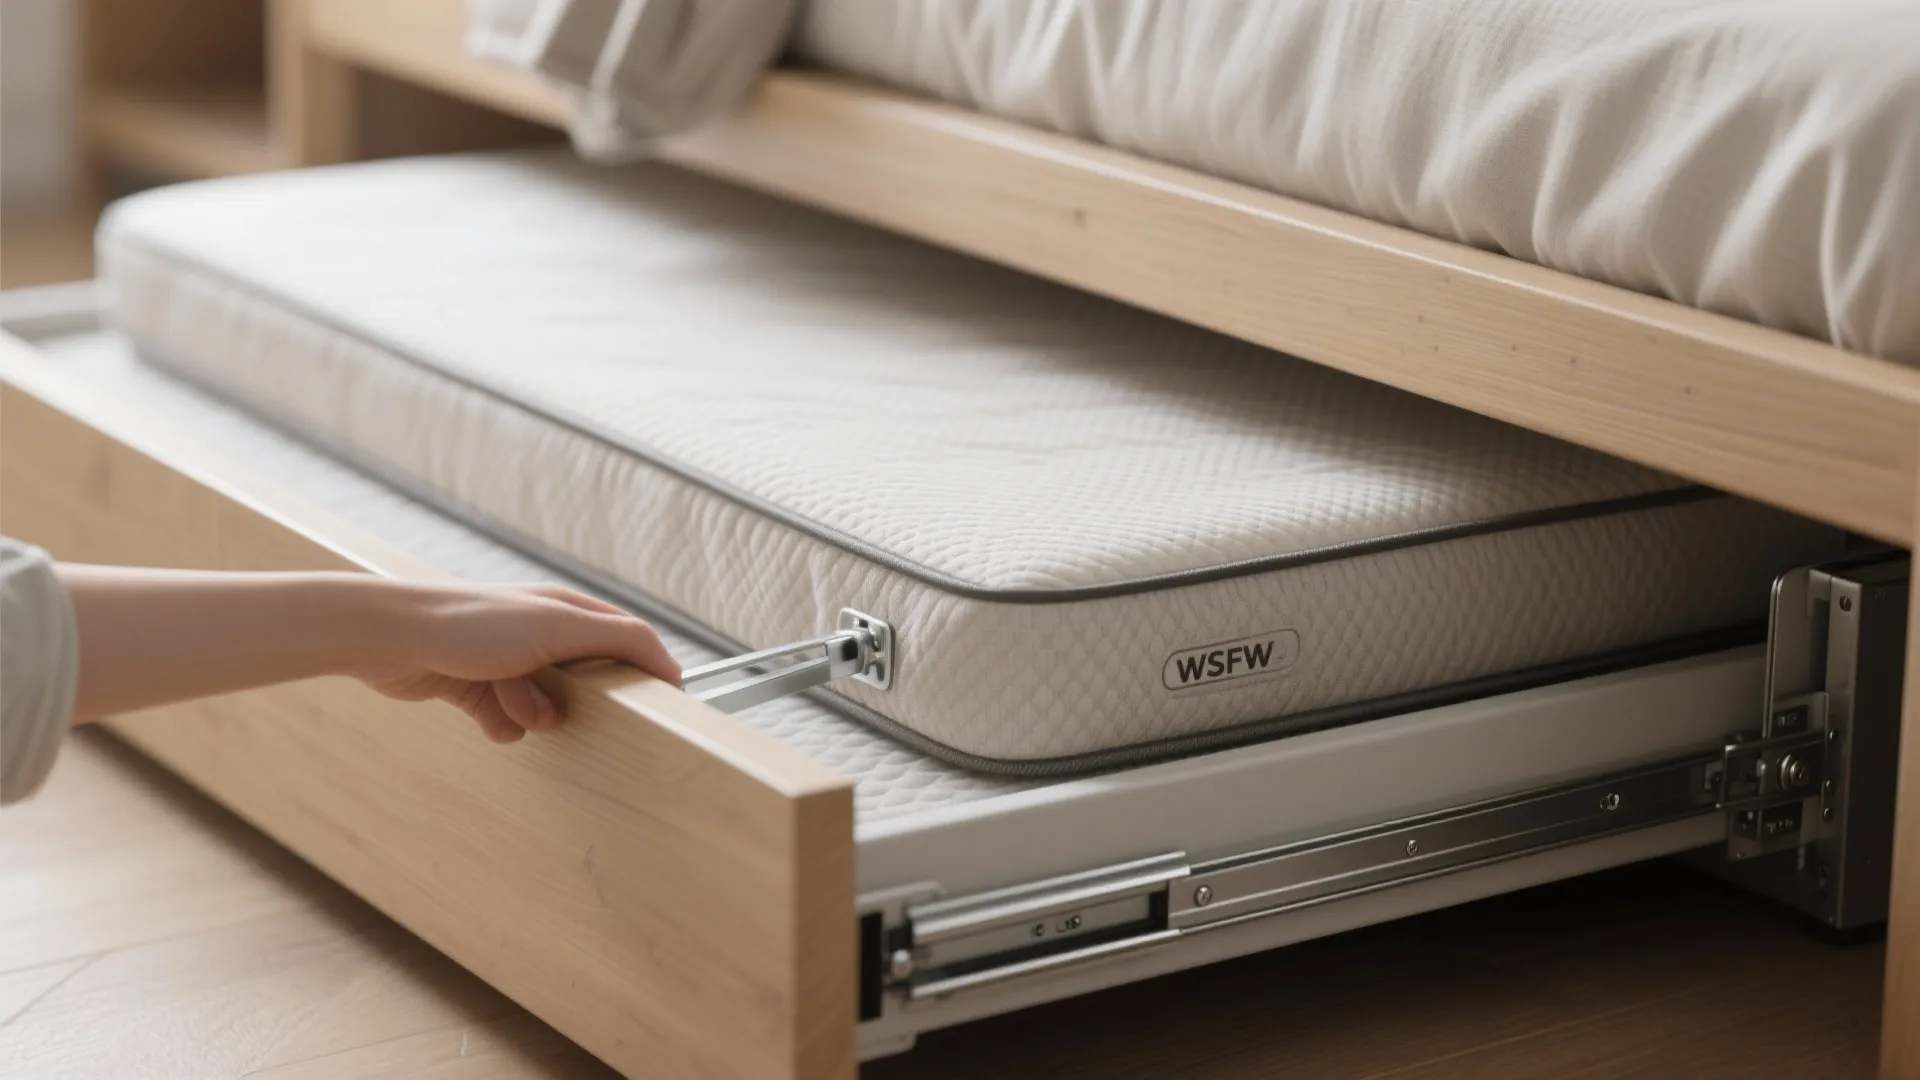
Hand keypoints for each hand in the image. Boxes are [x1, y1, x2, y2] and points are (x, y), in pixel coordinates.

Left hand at [358, 582, 680, 743]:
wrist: (391, 638)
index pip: (626, 640)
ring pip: (547, 707)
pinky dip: (502, 724)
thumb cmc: (473, 625)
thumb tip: (671, 666)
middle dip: (577, 700)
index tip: (659, 704)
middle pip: (586, 681)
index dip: (644, 671)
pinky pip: (510, 722)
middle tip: (562, 702)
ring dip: (532, 713)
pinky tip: (485, 713)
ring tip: (506, 699)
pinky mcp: (478, 688)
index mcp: (567, 610)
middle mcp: (541, 633)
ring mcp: (509, 662)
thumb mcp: (558, 626)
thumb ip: (620, 640)